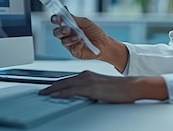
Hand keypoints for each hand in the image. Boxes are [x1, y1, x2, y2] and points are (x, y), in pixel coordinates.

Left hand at [38, 71, 167, 103]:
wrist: (131, 86)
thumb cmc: (119, 89)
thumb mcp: (100, 89)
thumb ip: (90, 91)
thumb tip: (82, 97)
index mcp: (88, 75)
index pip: (68, 80)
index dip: (57, 84)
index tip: (48, 88)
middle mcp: (86, 75)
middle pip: (64, 81)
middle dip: (51, 86)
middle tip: (41, 91)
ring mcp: (88, 81)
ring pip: (65, 84)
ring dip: (53, 89)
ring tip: (44, 93)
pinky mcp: (91, 88)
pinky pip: (72, 90)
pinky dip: (62, 93)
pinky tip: (55, 95)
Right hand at [50, 13, 106, 59]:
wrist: (104, 43)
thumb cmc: (95, 32)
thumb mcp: (86, 22)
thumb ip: (75, 18)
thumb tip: (65, 10)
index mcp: (68, 25)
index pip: (58, 22)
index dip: (55, 19)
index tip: (58, 18)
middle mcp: (67, 35)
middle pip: (57, 33)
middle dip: (61, 30)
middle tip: (67, 29)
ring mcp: (70, 44)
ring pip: (64, 42)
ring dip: (71, 38)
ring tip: (79, 37)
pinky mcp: (75, 52)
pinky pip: (72, 49)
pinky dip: (77, 46)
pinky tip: (82, 44)